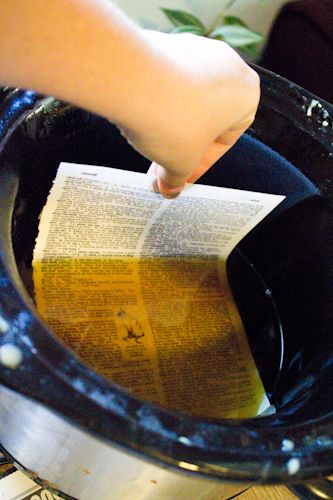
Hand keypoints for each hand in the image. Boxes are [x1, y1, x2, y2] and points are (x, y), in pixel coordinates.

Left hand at [124, 31, 259, 197]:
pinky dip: (154, 101)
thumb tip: (170, 188)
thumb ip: (178, 178)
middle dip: (181, 146)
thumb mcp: (180, 163)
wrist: (134, 82)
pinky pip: (165, 80)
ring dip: (167, 124)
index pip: (226, 140)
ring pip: (184, 98)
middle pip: (204, 118)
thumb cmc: (172, 120)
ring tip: (146, 143)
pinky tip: (138, 118)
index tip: (182, 175)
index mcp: (246, 95)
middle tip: (161, 167)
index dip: (200, 164)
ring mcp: (196, 49)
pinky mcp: (167, 43)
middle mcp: (227, 66)